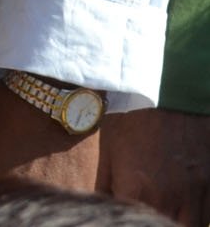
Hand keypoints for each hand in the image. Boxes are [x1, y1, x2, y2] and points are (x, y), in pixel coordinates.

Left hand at [99, 107, 209, 222]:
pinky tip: (184, 201)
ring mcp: (199, 192)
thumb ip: (105, 185)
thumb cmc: (133, 116)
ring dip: (179, 220)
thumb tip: (103, 202)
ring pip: (193, 224)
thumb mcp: (108, 149)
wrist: (170, 90)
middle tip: (144, 206)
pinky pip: (209, 211)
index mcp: (139, 190)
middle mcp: (173, 198)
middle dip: (153, 221)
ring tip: (164, 205)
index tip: (122, 211)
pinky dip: (197, 212)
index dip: (125, 219)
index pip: (131, 222)